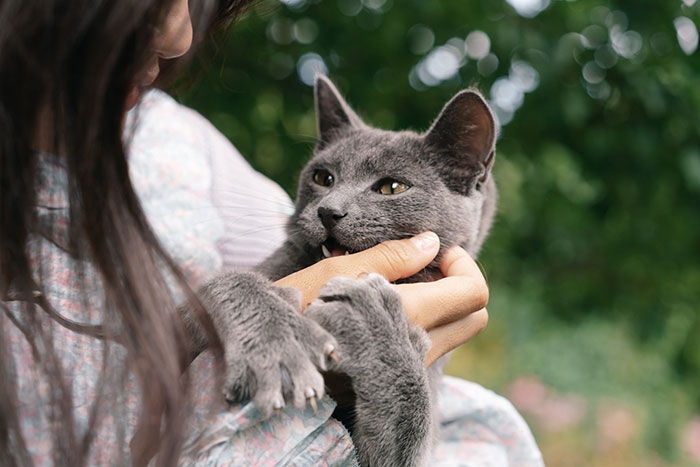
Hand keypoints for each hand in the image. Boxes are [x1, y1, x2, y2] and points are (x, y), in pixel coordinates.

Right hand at [274, 232, 488, 366]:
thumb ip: (391, 257)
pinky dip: (424, 318)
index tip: (432, 252)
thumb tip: (432, 242)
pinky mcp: (394, 373)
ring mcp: (408, 366)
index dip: (462, 263)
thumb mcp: (339, 274)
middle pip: (475, 316)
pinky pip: (430, 343)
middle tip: (424, 266)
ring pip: (455, 332)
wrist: (268, 356)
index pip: (473, 292)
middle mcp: (417, 348)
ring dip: (442, 301)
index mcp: (409, 317)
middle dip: (459, 283)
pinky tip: (385, 305)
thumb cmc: (296, 308)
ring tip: (400, 282)